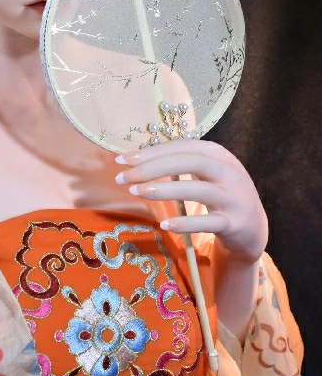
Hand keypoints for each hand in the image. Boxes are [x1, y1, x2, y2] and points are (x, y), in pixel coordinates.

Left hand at [114, 139, 267, 263]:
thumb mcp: (205, 173)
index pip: (182, 146)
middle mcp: (229, 171)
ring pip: (199, 190)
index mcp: (218, 154)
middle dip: (154, 167)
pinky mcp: (235, 223)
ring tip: (137, 192)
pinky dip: (186, 223)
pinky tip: (165, 225)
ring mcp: (234, 197)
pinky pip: (208, 222)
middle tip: (124, 177)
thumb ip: (179, 162)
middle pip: (190, 162)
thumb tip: (137, 158)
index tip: (123, 160)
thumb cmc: (219, 194)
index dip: (151, 151)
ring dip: (165, 190)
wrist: (252, 228)